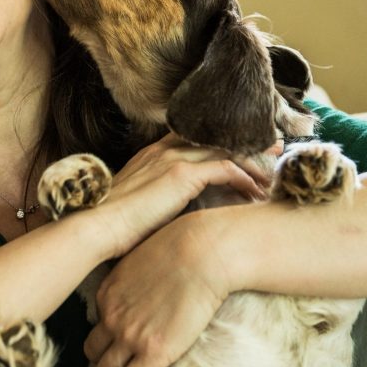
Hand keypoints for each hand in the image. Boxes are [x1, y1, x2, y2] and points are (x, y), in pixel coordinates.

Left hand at [84, 210, 237, 366]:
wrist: (201, 254)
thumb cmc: (178, 251)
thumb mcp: (137, 262)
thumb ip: (127, 284)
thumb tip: (132, 295)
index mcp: (106, 296)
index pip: (95, 325)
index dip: (107, 335)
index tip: (119, 341)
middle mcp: (112, 319)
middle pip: (92, 351)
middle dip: (102, 360)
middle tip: (117, 365)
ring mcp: (131, 338)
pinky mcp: (154, 353)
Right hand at [93, 133, 269, 257]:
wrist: (95, 228)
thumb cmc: (109, 227)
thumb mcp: (133, 207)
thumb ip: (152, 201)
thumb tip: (165, 216)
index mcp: (149, 156)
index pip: (191, 140)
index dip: (218, 143)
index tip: (240, 150)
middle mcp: (162, 151)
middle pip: (212, 139)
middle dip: (243, 143)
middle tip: (269, 148)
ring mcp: (171, 160)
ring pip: (223, 150)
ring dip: (251, 160)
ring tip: (271, 170)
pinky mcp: (182, 175)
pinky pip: (224, 168)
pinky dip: (243, 177)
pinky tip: (255, 191)